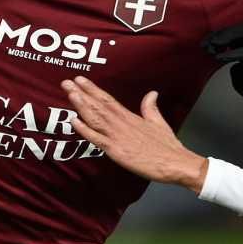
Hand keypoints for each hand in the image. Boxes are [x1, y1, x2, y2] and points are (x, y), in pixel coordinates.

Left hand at [62, 77, 208, 190]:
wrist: (175, 163)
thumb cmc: (168, 146)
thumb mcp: (159, 123)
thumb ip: (150, 108)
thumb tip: (151, 93)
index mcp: (131, 117)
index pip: (108, 100)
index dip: (93, 90)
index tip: (80, 80)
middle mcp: (122, 124)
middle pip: (99, 105)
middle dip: (82, 93)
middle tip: (66, 82)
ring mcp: (118, 137)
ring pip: (96, 118)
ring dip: (82, 105)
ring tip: (69, 93)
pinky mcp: (117, 151)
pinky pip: (98, 139)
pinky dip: (86, 130)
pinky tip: (75, 121)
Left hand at [201, 25, 242, 120]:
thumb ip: (238, 75)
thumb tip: (233, 66)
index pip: (238, 38)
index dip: (220, 39)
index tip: (204, 46)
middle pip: (242, 32)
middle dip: (221, 35)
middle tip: (204, 44)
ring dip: (228, 38)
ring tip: (213, 46)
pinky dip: (238, 53)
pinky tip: (224, 58)